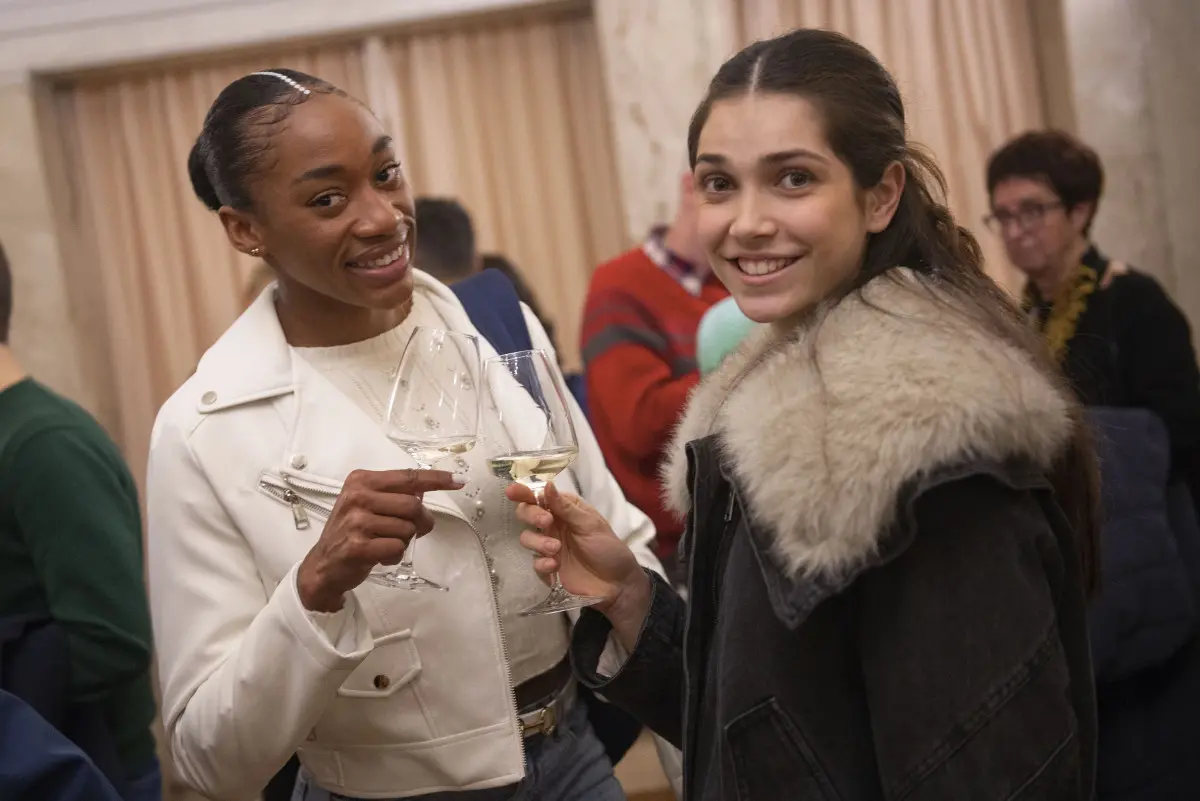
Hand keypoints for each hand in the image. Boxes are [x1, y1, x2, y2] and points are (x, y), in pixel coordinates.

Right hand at [298, 469, 462, 610]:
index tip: (459, 481)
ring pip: (407, 529)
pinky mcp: (358, 546)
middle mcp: (357, 496)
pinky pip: (397, 548)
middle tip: (411, 532)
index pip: (408, 477)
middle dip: (420, 522)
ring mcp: (356, 521)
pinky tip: (379, 556)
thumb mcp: (367, 505)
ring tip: (384, 544)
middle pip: (413, 505)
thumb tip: (426, 495)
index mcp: (361, 480)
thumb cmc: (351, 533)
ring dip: (404, 541)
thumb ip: (394, 496)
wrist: (323, 565)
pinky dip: (395, 556)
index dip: (437, 479)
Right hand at [507, 482, 649, 620]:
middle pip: (527, 514)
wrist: (617, 584)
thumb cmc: (608, 548)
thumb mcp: (590, 524)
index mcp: (565, 510)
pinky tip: (555, 566)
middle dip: (531, 516)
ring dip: (539, 542)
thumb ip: (566, 507)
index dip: (524, 493)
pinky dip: (542, 564)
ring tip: (556, 549)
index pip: (540, 496)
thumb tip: (547, 485)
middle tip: (546, 522)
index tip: (512, 492)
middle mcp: (554, 525)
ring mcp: (549, 546)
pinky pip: (534, 563)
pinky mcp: (549, 568)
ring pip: (527, 538)